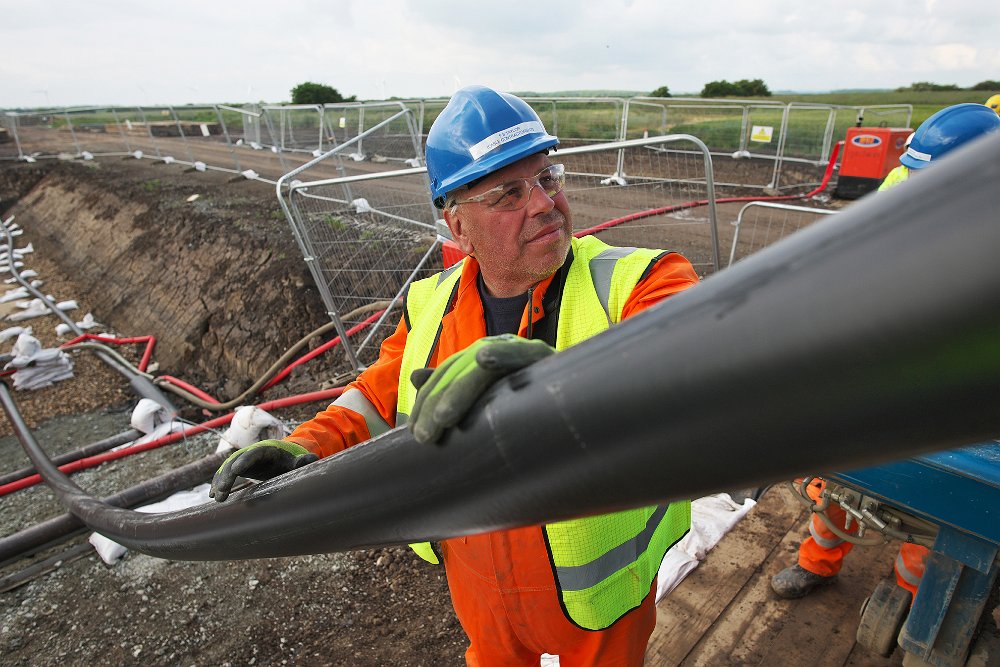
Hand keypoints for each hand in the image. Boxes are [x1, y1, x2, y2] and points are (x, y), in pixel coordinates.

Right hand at [209, 439, 318, 501]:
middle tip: (222, 490)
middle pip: (237, 461)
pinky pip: (226, 474)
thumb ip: (303, 462)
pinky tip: (212, 495)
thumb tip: (311, 458)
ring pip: (228, 468)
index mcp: (268, 450)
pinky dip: (219, 482)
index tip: (236, 470)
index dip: (245, 460)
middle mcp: (252, 453)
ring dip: (220, 481)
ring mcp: (244, 460)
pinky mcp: (240, 469)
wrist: (284, 459)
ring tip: (216, 497)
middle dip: (228, 475)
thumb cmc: (291, 462)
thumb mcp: (297, 462)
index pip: (255, 453)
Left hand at [408, 334, 553, 443]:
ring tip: (442, 417)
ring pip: (482, 368)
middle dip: (437, 403)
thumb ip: (454, 385)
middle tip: (423, 436)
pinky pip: (522, 354)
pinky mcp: (544, 357)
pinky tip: (485, 357)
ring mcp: (521, 351)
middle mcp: (499, 348)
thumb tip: (416, 377)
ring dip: (460, 390)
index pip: (447, 375)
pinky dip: (503, 354)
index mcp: (484, 355)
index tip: (415, 431)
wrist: (580, 397)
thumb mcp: (489, 396)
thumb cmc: (533, 401)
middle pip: (459, 371)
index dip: (427, 401)